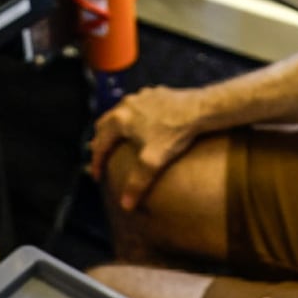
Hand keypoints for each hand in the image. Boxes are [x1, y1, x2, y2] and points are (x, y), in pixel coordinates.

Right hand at [88, 85, 204, 210]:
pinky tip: (142, 125)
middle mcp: (125, 105)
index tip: (98, 176)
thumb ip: (137, 183)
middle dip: (101, 142)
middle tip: (103, 158)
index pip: (100, 144)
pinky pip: (136, 106)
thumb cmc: (174, 133)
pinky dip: (131, 117)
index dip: (97, 162)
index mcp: (120, 120)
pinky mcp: (154, 92)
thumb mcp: (153, 161)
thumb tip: (125, 205)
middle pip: (103, 124)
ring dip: (115, 127)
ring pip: (119, 112)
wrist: (200, 108)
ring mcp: (140, 96)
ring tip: (119, 141)